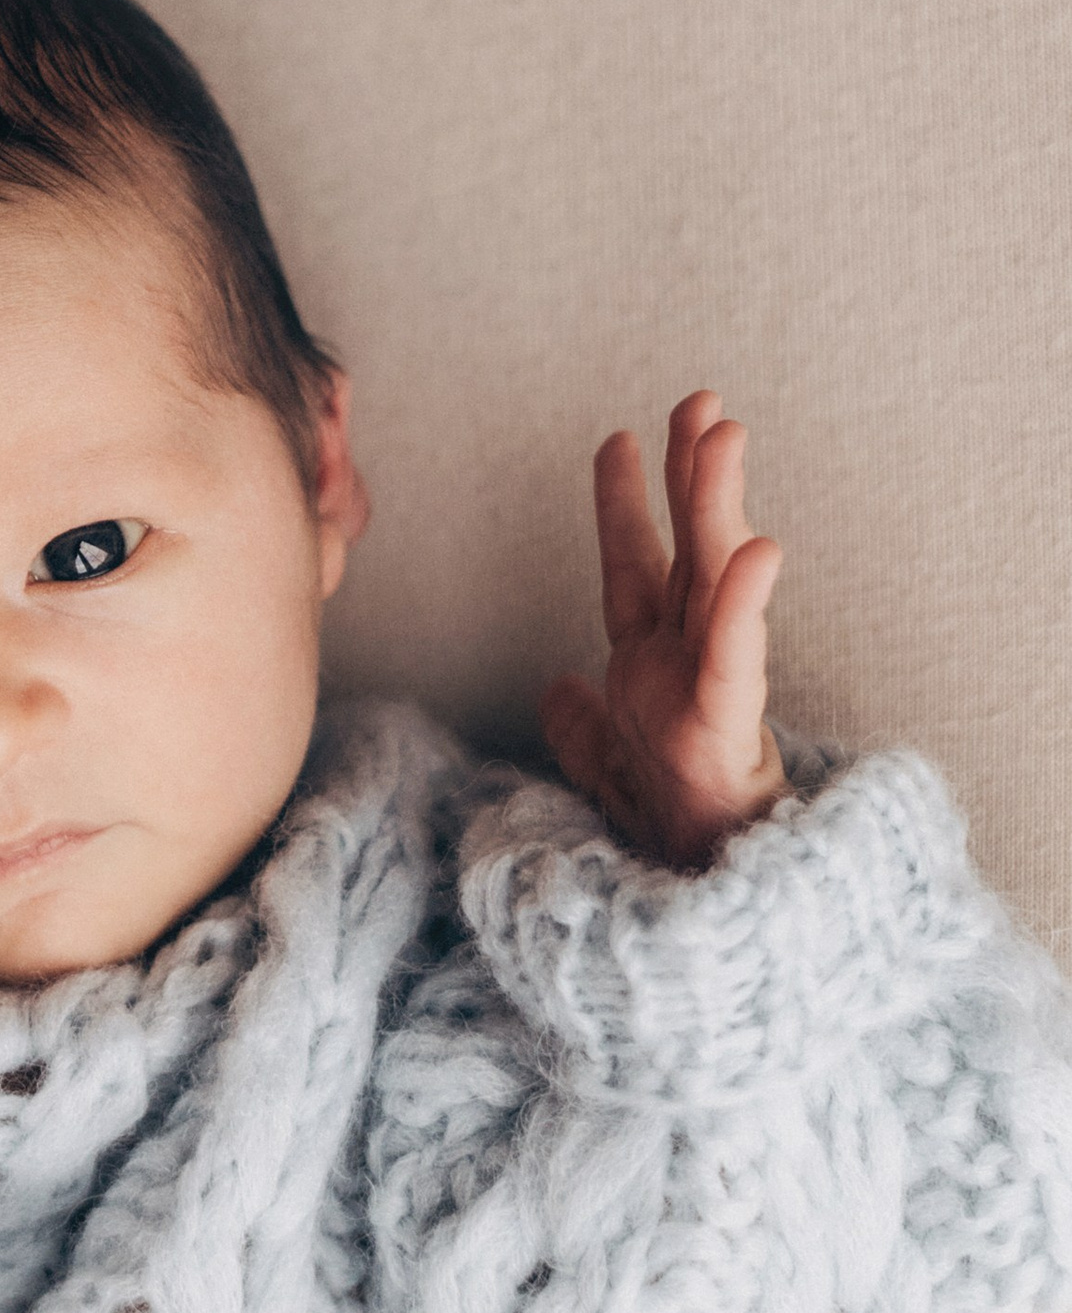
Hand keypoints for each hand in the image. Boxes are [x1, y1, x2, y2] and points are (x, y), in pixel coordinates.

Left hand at [539, 389, 787, 869]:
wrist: (704, 909)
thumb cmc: (669, 841)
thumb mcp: (603, 774)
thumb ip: (581, 729)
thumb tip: (554, 689)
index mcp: (651, 669)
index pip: (633, 568)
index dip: (624, 504)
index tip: (616, 439)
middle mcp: (683, 668)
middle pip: (687, 552)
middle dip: (691, 476)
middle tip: (699, 403)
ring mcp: (710, 694)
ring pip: (716, 583)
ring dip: (718, 507)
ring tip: (722, 436)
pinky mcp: (727, 733)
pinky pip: (736, 657)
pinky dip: (741, 603)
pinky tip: (758, 547)